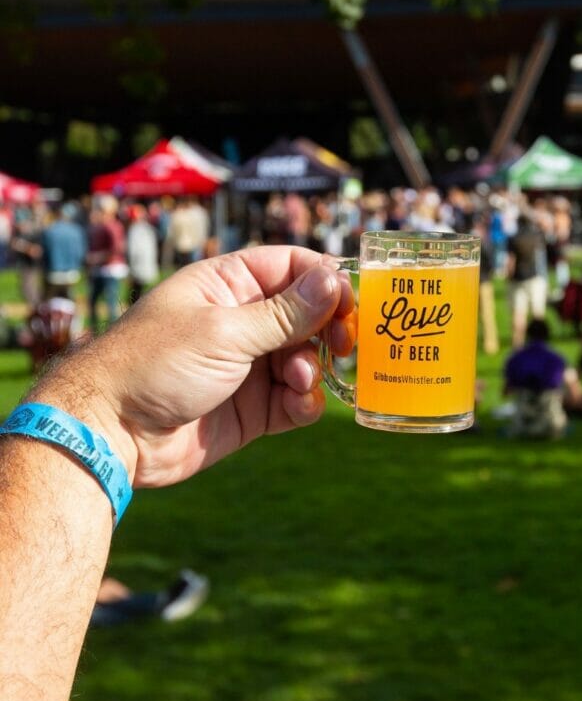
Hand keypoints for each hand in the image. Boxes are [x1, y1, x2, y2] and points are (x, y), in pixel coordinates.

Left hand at [30, 247, 355, 487]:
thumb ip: (285, 313)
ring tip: (300, 380)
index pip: (292, 267)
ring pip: (307, 359)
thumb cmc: (155, 364)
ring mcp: (249, 366)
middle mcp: (243, 321)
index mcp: (229, 285)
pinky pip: (296, 399)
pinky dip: (305, 401)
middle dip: (330, 328)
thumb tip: (333, 280)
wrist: (111, 433)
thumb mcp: (224, 332)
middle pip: (308, 315)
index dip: (325, 281)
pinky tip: (297, 403)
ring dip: (314, 368)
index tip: (351, 303)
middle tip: (344, 344)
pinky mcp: (253, 408)